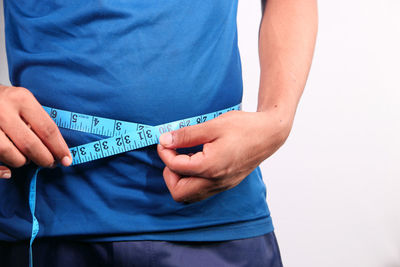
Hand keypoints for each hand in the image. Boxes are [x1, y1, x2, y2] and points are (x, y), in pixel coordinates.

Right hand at [0, 85, 71, 178]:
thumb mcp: (21, 101)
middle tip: (50, 164)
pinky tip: (8, 172)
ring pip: (10, 154)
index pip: (47, 129)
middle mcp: (2, 109)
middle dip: (44, 159)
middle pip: (31, 144)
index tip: (67, 160)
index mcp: (20, 98)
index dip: (60, 148)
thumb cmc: (3, 101)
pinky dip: (1, 170)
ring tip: (26, 160)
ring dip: (22, 162)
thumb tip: (59, 148)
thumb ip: (37, 120)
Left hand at [157, 108, 291, 202]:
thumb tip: (165, 140)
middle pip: (179, 193)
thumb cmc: (244, 127)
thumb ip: (186, 135)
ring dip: (180, 180)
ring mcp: (222, 186)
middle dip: (169, 174)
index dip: (165, 152)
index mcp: (210, 167)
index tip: (165, 140)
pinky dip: (192, 181)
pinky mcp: (226, 184)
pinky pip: (201, 192)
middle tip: (172, 154)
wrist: (269, 134)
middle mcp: (215, 182)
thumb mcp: (212, 125)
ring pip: (190, 196)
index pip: (175, 167)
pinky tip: (195, 162)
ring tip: (184, 158)